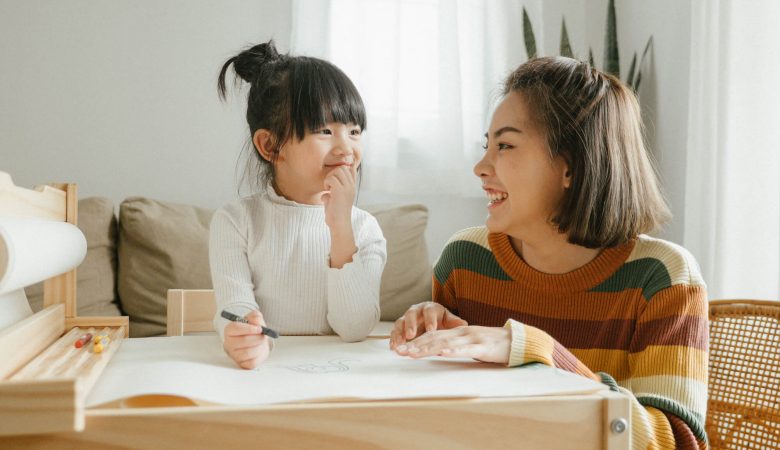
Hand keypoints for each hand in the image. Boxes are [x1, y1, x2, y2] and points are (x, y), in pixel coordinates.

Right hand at [223, 310, 271, 368]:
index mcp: (229, 330)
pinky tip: (259, 350)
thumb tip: (257, 321)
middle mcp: (229, 343)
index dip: (249, 328)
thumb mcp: (254, 319)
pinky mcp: (241, 364)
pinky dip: (259, 355)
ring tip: (261, 342)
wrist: (257, 342)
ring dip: (259, 346)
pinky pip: (252, 362)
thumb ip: (255, 316)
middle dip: (257, 338)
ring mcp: (234, 355)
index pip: (235, 328)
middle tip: (263, 335)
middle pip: (243, 341)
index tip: (260, 328)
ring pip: (248, 352)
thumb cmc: (254, 330)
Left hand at [322, 164, 356, 228]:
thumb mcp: (335, 202)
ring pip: (337, 170)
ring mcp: (347, 188)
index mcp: (352, 188)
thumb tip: (326, 194)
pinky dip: (326, 183)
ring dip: (329, 177)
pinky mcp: (340, 191)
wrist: (339, 224)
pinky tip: (327, 191)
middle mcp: (351, 186)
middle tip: (329, 185)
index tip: (333, 179)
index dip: (341, 170)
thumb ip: (333, 195)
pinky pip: (331, 178)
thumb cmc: (336, 215)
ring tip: (328, 188)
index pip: (351, 170)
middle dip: (332, 173)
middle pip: (343, 167)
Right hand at [390, 302, 467, 349]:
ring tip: (399, 343)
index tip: (431, 330)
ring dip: (399, 333)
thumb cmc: (442, 321)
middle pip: (411, 314)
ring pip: (400, 322)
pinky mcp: (400, 328)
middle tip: (411, 335)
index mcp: (430, 308)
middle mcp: (416, 311)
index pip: (429, 311)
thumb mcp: (450, 321)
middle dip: (411, 325)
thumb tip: (464, 324)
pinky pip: (395, 332)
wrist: (433, 322)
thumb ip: (455, 323)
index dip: (430, 320)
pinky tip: (393, 348)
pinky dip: (393, 339)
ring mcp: (406, 319)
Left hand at [394, 326, 510, 363]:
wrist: (516, 341)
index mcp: (457, 332)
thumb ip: (454, 345)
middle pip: (434, 338)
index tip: (399, 348)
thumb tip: (437, 350)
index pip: (432, 336)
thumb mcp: (469, 344)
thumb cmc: (491, 345)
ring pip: (446, 343)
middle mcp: (461, 333)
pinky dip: (453, 351)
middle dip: (415, 345)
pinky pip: (466, 349)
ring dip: (428, 348)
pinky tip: (442, 353)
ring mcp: (471, 339)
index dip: (415, 342)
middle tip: (398, 351)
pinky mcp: (482, 347)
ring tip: (413, 353)